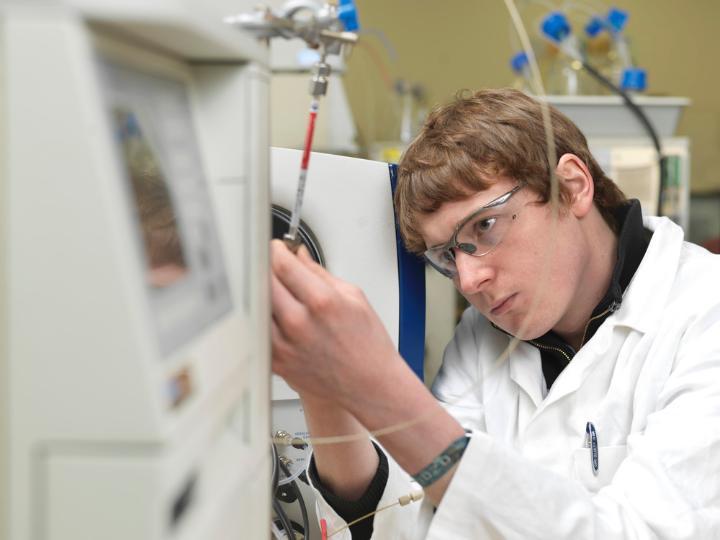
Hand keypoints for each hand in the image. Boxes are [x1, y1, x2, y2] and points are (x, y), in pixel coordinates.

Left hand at [270, 239, 400, 407]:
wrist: (369, 385)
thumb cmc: (367, 345)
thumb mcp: (353, 297)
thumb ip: (320, 273)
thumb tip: (299, 256)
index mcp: (322, 303)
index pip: (282, 265)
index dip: (275, 250)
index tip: (277, 248)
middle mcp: (300, 324)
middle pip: (263, 282)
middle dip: (266, 267)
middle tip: (272, 265)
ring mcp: (285, 346)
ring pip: (255, 306)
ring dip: (260, 293)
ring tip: (273, 290)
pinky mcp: (277, 362)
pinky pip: (257, 332)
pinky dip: (261, 319)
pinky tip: (273, 315)